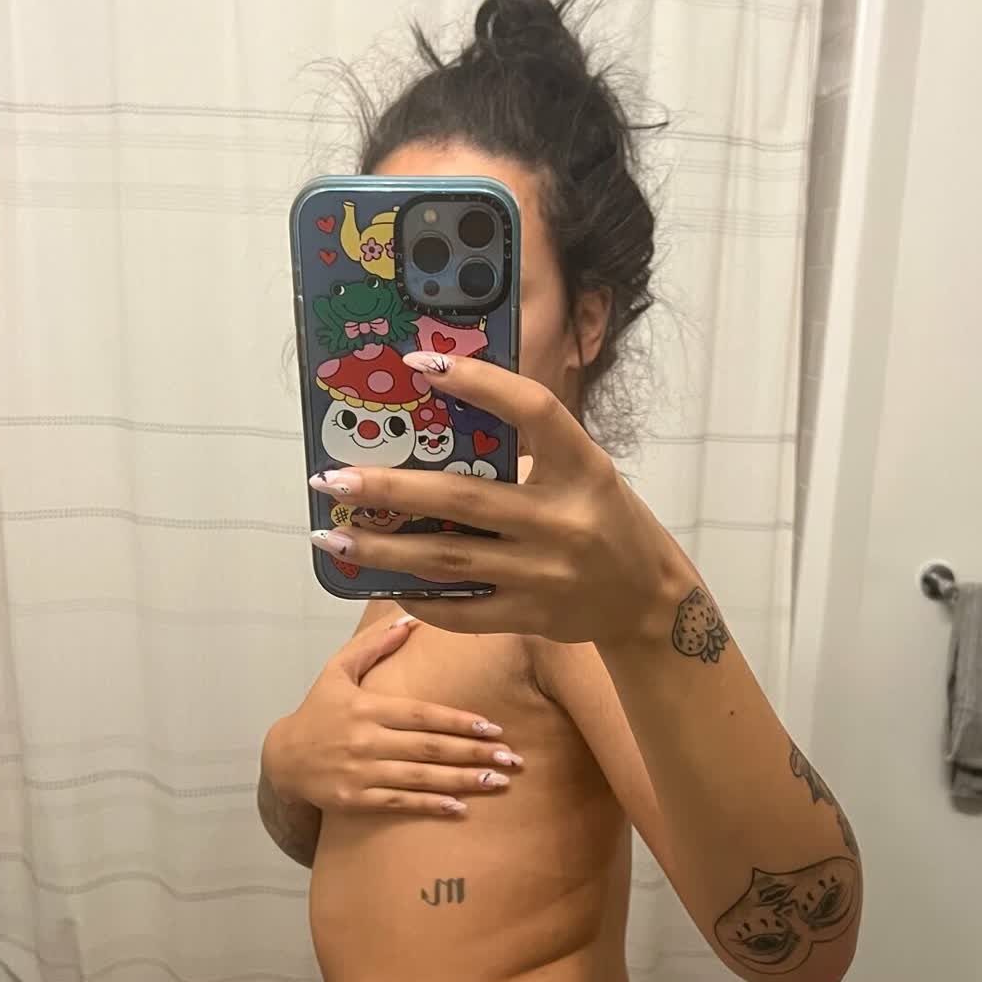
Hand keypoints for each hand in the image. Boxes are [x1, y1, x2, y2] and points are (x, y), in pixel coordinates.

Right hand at [263, 616, 522, 819]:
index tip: (492, 727)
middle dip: (473, 753)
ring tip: (499, 782)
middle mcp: (366, 739)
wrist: (283, 757)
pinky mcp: (355, 799)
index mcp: (367, 707)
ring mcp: (361, 772)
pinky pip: (399, 803)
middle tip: (512, 758)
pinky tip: (460, 808)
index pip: (421, 714)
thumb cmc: (318, 710)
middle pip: (428, 747)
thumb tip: (409, 619)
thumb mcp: (337, 671)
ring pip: (420, 777)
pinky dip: (430, 805)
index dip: (458, 720)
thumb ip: (373, 646)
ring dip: (462, 780)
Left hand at [307, 352, 683, 643]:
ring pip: (448, 559)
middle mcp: (564, 519)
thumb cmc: (603, 520)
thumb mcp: (582, 472)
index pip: (532, 410)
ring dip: (382, 550)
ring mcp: (546, 573)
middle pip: (462, 498)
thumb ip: (526, 452)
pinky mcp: (533, 616)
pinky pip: (463, 610)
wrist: (648, 600)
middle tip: (332, 479)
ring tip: (332, 538)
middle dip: (388, 488)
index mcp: (582, 467)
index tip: (419, 365)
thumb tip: (434, 424)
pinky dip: (419, 597)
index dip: (478, 383)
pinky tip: (380, 584)